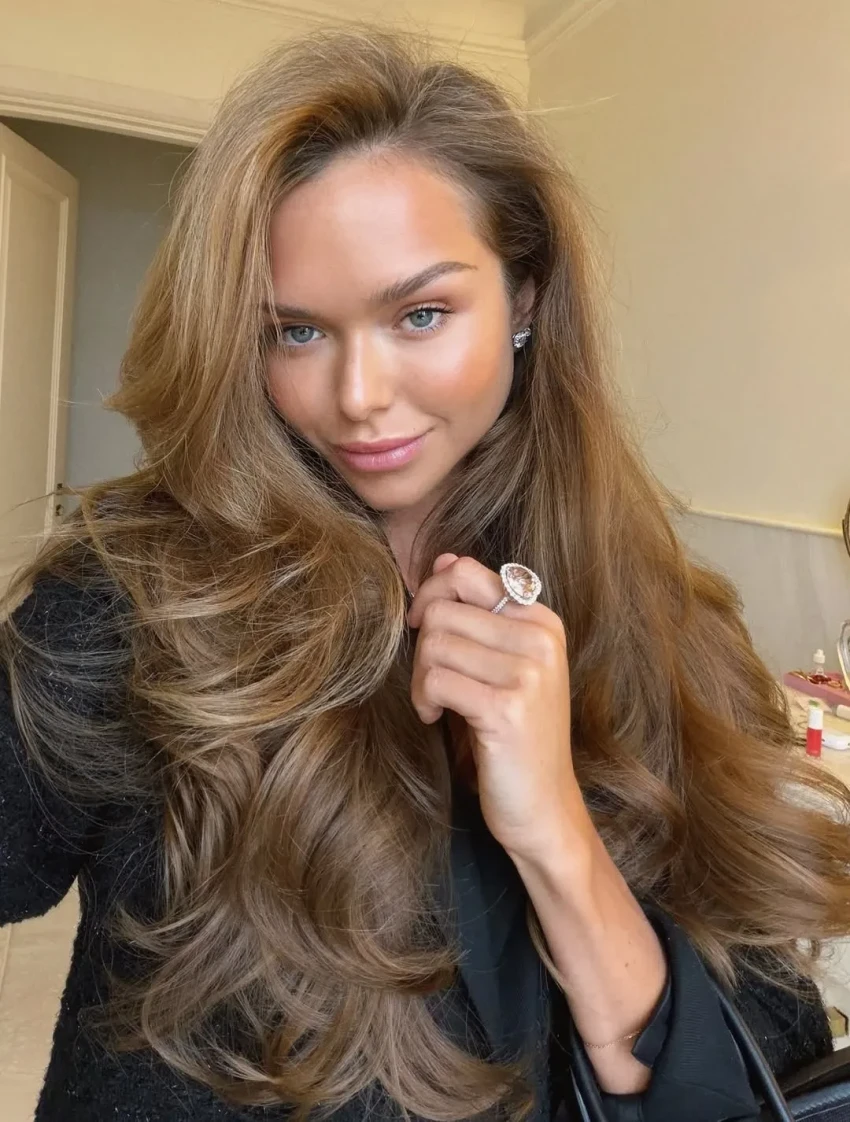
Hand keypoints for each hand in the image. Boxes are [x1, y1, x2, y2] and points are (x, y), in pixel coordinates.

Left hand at [406, 554, 584, 863]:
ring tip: (436, 703)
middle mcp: (541, 639)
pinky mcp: (507, 708)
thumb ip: (478, 611)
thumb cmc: (515, 732)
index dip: (430, 596)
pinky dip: (424, 699)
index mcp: (541, 619)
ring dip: (421, 677)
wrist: (543, 805)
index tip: (425, 629)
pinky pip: (437, 679)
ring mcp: (528, 673)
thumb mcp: (504, 662)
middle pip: (442, 610)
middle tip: (431, 680)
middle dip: (422, 645)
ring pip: (435, 643)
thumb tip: (443, 559)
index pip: (465, 573)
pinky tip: (436, 717)